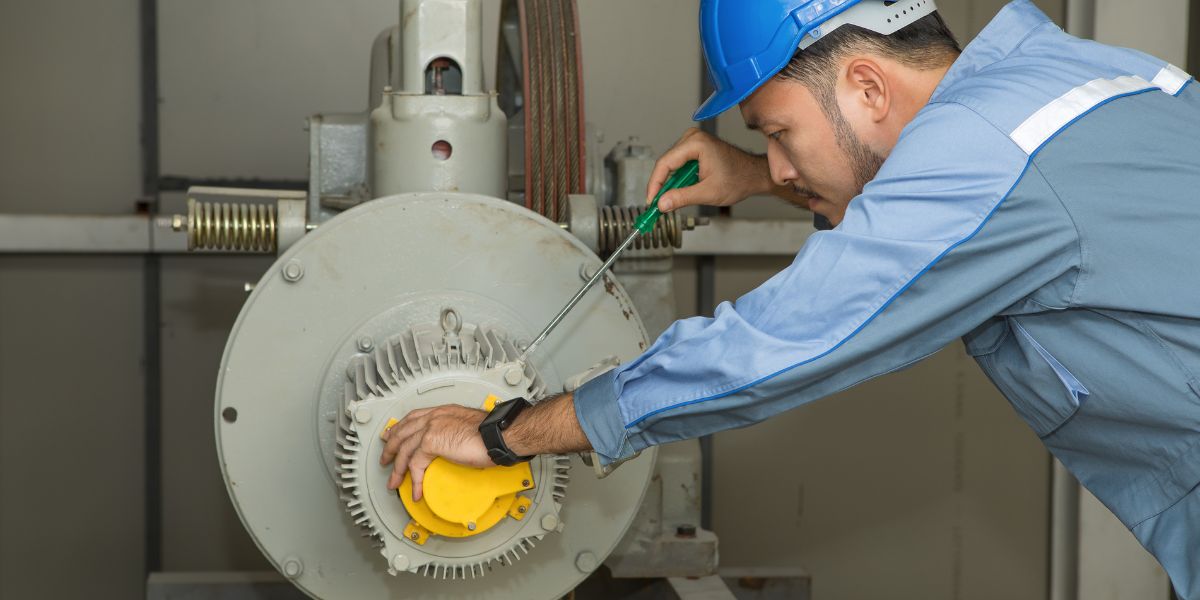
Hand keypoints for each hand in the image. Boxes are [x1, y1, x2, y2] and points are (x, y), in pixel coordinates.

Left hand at [379, 404, 493, 499]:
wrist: (499, 434)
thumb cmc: (493, 432)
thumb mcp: (469, 428)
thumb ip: (455, 433)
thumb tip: (452, 446)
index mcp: (443, 412)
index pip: (414, 417)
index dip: (400, 428)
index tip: (392, 435)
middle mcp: (434, 416)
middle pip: (402, 431)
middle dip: (391, 447)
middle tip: (385, 459)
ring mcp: (431, 428)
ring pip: (404, 449)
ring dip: (398, 468)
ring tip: (395, 482)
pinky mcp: (431, 442)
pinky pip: (415, 464)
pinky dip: (414, 479)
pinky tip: (416, 489)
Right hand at [647, 128, 772, 212]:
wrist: (753, 175)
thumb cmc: (738, 179)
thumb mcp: (708, 193)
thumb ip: (682, 197)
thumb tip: (662, 204)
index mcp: (696, 143)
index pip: (665, 163)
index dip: (655, 184)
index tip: (651, 201)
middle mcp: (692, 137)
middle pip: (665, 164)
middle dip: (661, 185)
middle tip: (657, 205)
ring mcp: (693, 141)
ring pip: (670, 165)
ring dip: (669, 183)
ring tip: (669, 200)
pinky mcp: (694, 148)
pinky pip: (677, 164)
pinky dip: (676, 179)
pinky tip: (678, 191)